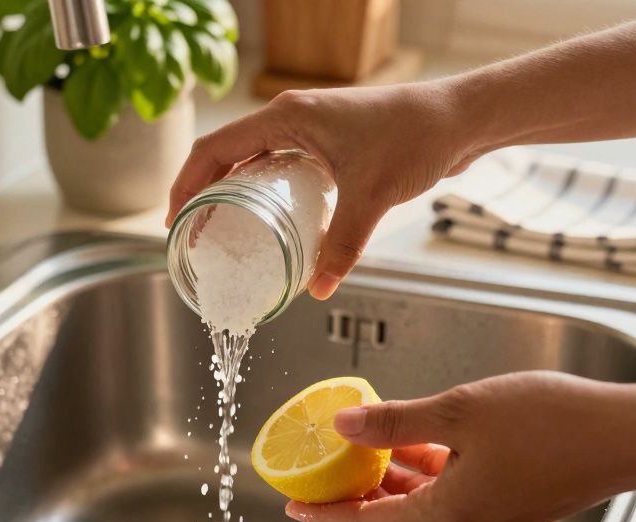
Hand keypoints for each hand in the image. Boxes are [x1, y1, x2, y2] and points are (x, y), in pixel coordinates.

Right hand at [167, 81, 481, 298]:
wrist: (459, 119)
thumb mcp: (372, 195)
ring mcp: (309, 130)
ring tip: (222, 234)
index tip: (176, 224)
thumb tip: (319, 290)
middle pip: (226, 156)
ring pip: (254, 162)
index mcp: (286, 117)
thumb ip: (343, 243)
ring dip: (233, 194)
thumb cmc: (416, 136)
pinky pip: (281, 168)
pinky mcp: (329, 144)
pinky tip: (271, 225)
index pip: (215, 149)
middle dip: (202, 194)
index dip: (186, 186)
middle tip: (193, 236)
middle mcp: (291, 119)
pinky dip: (266, 194)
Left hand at [285, 371, 635, 521]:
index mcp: (449, 516)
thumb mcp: (461, 412)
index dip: (327, 514)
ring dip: (390, 486)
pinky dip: (426, 477)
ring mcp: (492, 521)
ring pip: (423, 509)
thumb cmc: (554, 423)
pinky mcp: (512, 506)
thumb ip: (397, 422)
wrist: (629, 438)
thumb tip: (342, 425)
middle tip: (319, 479)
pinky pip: (452, 498)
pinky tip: (416, 446)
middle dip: (353, 501)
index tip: (293, 505)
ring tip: (359, 455)